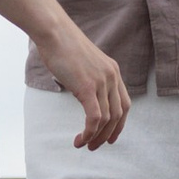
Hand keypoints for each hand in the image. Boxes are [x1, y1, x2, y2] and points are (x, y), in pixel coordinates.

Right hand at [40, 17, 129, 149]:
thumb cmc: (62, 46)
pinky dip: (89, 132)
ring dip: (96, 137)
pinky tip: (80, 139)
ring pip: (107, 119)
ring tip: (84, 144)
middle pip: (119, 114)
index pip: (124, 103)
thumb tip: (84, 96)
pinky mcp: (88, 87)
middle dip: (108, 134)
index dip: (120, 124)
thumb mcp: (83, 64)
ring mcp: (101, 82)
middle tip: (95, 146)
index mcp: (113, 71)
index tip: (110, 137)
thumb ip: (89, 79)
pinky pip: (95, 117)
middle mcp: (112, 77)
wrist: (54, 32)